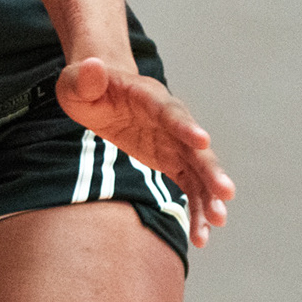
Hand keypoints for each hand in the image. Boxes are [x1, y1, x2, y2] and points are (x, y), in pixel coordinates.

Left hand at [57, 56, 233, 247]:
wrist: (100, 91)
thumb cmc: (85, 85)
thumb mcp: (75, 82)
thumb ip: (83, 78)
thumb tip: (92, 67)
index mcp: (147, 96)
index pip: (168, 110)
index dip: (184, 125)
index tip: (202, 141)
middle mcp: (169, 119)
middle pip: (193, 145)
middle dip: (209, 167)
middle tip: (225, 192)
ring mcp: (174, 141)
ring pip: (198, 169)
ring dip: (209, 194)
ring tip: (218, 221)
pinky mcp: (172, 160)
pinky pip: (190, 186)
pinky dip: (197, 208)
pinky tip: (201, 234)